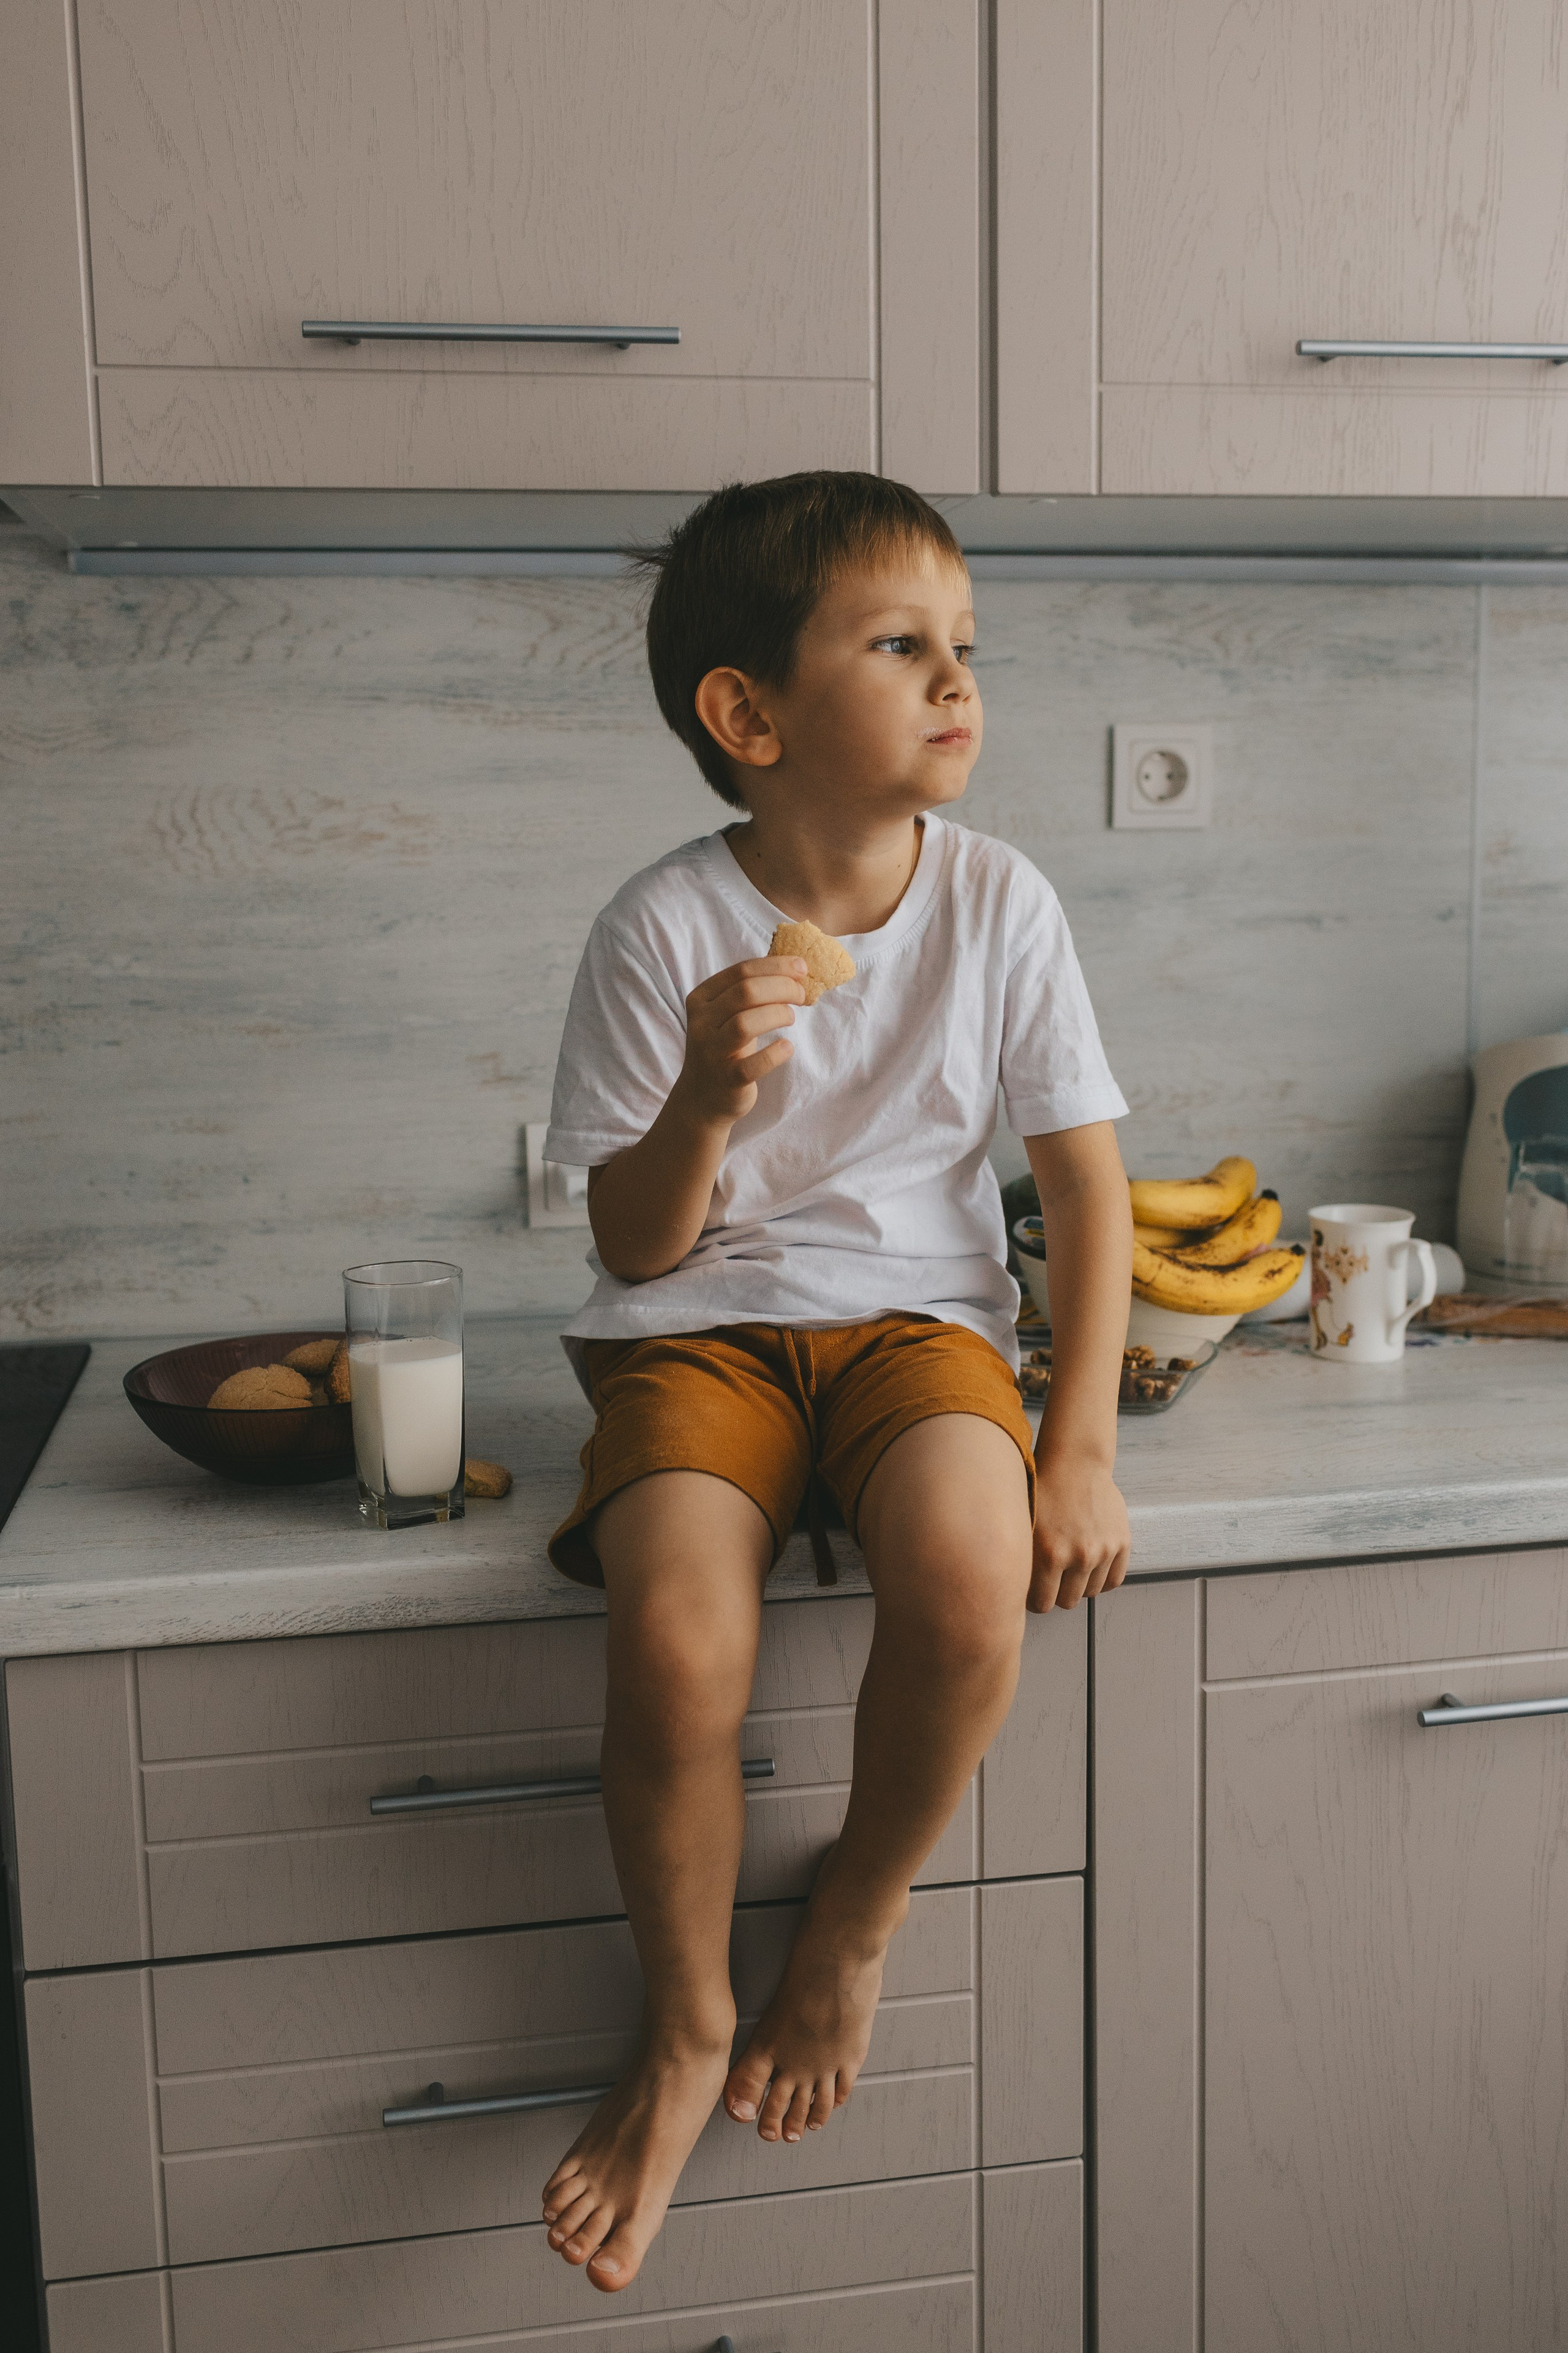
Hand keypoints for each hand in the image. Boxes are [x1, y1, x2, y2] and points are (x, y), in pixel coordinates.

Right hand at [674, 957, 806, 1128]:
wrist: (702, 1096)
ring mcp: (711, 1052)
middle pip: (745, 992)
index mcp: (701, 999)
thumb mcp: (727, 1014)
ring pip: (745, 1023)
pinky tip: (786, 1048)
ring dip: (777, 1014)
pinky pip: (753, 1065)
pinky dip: (775, 1054)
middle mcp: (701, 1023)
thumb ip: (750, 991)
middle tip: (801, 995)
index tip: (801, 968)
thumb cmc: (725, 1047)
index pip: (741, 971)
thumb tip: (795, 968)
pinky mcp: (727, 1080)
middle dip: (782, 987)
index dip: (776, 967)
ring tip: (790, 1018)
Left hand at [1028, 1455, 1129, 1611]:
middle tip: (1051, 1583)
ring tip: (1069, 1571)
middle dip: (1056, 1595)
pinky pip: (1113, 1580)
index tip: (1034, 1595)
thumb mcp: (1024, 1526)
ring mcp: (1104, 1550)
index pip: (1043, 1604)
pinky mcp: (1122, 1543)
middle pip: (1068, 1601)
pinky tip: (1089, 1571)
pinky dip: (1101, 1581)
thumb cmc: (1043, 1491)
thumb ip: (1023, 1561)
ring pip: (1090, 1592)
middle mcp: (1079, 1556)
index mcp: (1049, 1554)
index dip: (1036, 1601)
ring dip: (1078, 1586)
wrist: (1075, 1462)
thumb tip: (1014, 1592)